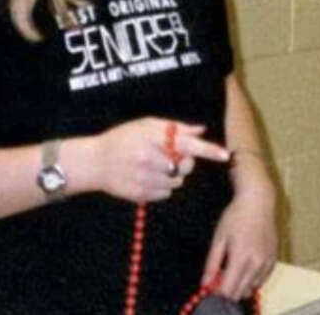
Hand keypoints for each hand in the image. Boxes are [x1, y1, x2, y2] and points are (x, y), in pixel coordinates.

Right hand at [89, 117, 229, 202]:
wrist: (94, 162)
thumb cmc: (122, 138)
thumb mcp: (145, 125)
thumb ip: (174, 127)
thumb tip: (201, 129)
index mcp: (152, 139)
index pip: (187, 144)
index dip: (208, 150)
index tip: (225, 155)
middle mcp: (149, 159)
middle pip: (186, 166)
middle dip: (185, 162)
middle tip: (171, 156)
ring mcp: (145, 179)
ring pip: (177, 181)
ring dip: (173, 175)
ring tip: (155, 166)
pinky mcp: (141, 195)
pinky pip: (165, 193)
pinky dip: (162, 186)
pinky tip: (147, 177)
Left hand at [201, 181, 277, 299]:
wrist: (258, 201)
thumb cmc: (236, 216)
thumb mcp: (219, 238)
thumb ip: (212, 264)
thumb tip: (205, 283)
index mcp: (241, 258)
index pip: (228, 291)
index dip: (217, 292)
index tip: (212, 286)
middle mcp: (256, 263)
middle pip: (240, 293)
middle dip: (228, 290)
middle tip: (220, 276)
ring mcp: (267, 262)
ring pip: (252, 288)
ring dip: (240, 285)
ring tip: (233, 269)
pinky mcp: (274, 259)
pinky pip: (262, 280)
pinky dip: (252, 279)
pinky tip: (245, 267)